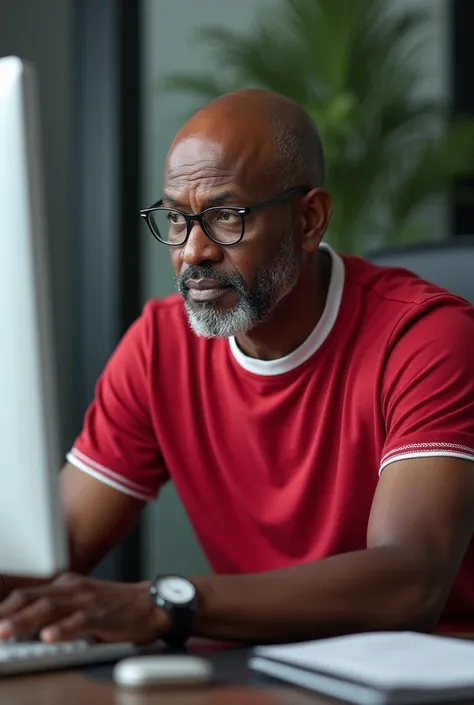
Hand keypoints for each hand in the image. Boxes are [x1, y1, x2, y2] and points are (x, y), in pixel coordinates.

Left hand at [0, 573, 169, 643]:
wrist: (149, 603)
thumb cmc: (113, 606)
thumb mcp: (79, 601)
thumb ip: (53, 609)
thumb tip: (20, 624)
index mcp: (64, 585)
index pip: (26, 593)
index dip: (4, 605)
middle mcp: (72, 589)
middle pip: (32, 598)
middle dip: (6, 612)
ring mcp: (87, 601)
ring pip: (50, 608)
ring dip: (24, 621)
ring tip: (5, 632)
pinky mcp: (102, 615)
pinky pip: (80, 621)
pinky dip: (63, 629)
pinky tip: (49, 637)